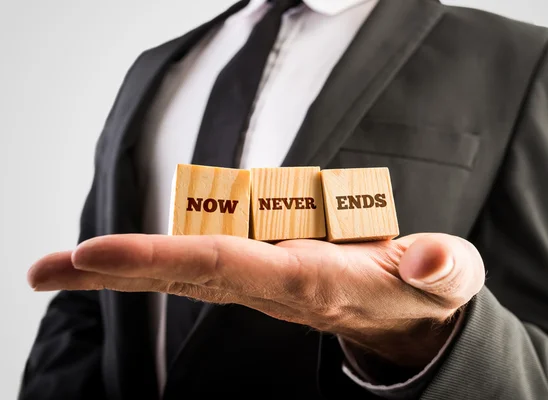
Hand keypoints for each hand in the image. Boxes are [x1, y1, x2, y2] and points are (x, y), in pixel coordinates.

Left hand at [28, 233, 484, 367]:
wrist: (404, 313)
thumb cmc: (420, 292)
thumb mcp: (447, 279)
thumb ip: (441, 267)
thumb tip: (423, 258)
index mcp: (312, 282)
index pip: (230, 266)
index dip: (165, 257)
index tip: (98, 255)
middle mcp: (275, 284)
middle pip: (189, 272)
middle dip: (121, 270)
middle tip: (47, 269)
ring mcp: (265, 279)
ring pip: (188, 267)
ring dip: (126, 267)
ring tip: (62, 266)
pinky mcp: (264, 270)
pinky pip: (205, 258)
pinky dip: (158, 258)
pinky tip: (118, 260)